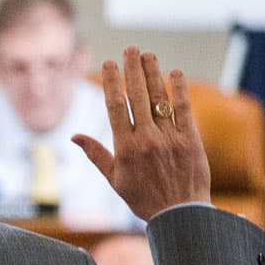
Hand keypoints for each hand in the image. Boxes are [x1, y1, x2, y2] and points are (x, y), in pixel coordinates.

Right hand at [74, 47, 209, 220]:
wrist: (180, 215)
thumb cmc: (143, 199)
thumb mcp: (114, 180)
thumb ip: (96, 154)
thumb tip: (74, 136)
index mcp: (125, 148)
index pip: (116, 107)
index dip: (112, 83)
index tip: (109, 64)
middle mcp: (147, 139)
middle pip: (138, 96)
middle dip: (133, 70)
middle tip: (130, 49)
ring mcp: (170, 138)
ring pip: (160, 99)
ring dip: (154, 74)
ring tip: (148, 55)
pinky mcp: (190, 140)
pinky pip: (183, 110)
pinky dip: (179, 91)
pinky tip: (175, 74)